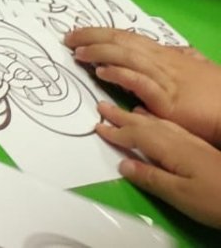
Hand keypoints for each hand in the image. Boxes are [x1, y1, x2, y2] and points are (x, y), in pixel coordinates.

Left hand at [68, 28, 220, 142]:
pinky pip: (140, 83)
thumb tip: (174, 51)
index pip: (128, 38)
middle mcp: (163, 63)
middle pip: (122, 42)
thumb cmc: (219, 93)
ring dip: (99, 53)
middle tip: (68, 38)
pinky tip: (102, 73)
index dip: (102, 33)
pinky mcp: (169, 101)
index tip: (80, 32)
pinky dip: (119, 75)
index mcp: (167, 56)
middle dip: (92, 37)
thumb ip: (185, 59)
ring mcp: (165, 80)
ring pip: (126, 58)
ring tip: (78, 52)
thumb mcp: (200, 69)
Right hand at [96, 102, 220, 226]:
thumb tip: (122, 165)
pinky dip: (157, 119)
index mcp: (170, 148)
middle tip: (101, 106)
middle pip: (145, 123)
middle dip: (122, 115)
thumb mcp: (181, 194)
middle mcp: (178, 139)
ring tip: (124, 110)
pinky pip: (171, 124)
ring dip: (138, 115)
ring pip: (158, 122)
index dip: (116, 131)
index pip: (136, 135)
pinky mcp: (200, 146)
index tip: (97, 125)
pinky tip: (157, 119)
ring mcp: (191, 141)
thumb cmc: (215, 198)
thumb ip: (151, 178)